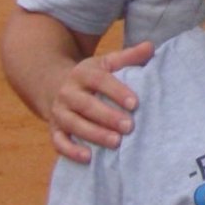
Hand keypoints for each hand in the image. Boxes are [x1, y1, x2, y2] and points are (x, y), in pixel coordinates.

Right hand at [50, 42, 152, 162]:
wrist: (54, 85)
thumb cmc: (92, 77)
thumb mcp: (106, 63)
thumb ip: (128, 57)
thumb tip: (150, 46)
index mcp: (82, 74)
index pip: (99, 80)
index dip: (116, 91)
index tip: (135, 103)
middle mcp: (68, 93)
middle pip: (86, 105)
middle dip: (107, 116)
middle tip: (130, 126)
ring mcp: (59, 112)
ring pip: (73, 124)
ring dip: (94, 134)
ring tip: (116, 142)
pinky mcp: (55, 129)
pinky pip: (59, 141)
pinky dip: (71, 150)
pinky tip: (88, 158)